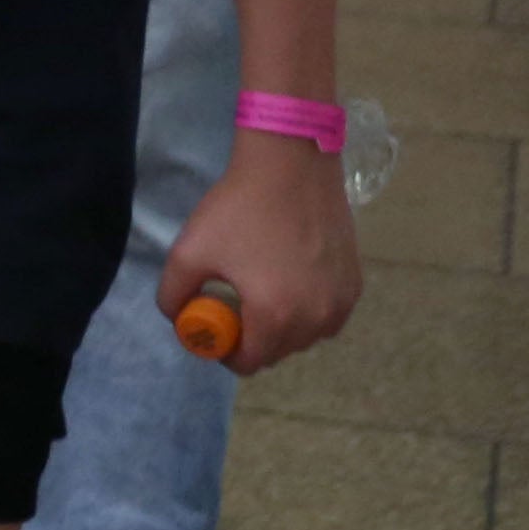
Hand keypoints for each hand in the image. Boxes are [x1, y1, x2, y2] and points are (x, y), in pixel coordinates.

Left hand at [162, 139, 360, 372]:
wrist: (290, 167)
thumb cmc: (238, 209)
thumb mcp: (188, 252)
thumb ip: (173, 296)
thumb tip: (178, 318)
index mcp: (275, 316)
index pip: (250, 363)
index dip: (226, 351)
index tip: (215, 326)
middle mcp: (316, 318)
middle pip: (279, 352)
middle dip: (254, 339)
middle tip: (235, 305)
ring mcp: (342, 302)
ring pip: (307, 336)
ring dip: (284, 327)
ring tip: (263, 290)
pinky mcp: (356, 283)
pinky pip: (329, 315)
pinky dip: (310, 310)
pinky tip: (291, 279)